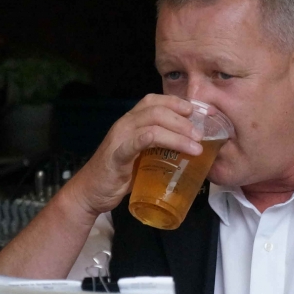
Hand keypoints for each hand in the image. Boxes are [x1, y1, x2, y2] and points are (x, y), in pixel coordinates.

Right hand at [62, 94, 202, 219]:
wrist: (91, 193)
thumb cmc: (119, 175)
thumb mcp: (142, 156)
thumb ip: (160, 148)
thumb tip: (191, 149)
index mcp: (132, 121)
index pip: (157, 101)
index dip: (180, 103)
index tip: (203, 113)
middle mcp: (126, 124)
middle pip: (158, 109)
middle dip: (183, 118)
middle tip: (201, 134)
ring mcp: (120, 137)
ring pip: (152, 122)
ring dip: (178, 131)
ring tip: (196, 144)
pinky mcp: (117, 154)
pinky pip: (138, 141)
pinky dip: (159, 139)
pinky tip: (177, 148)